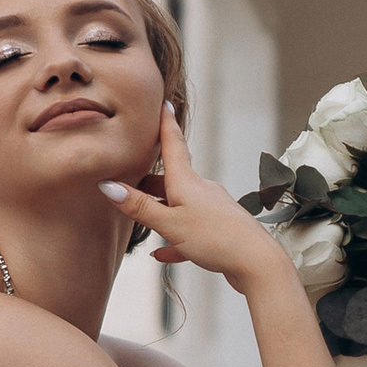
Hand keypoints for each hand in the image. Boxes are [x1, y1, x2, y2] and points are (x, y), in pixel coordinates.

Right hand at [103, 108, 284, 293]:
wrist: (257, 262)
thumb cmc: (215, 238)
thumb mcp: (170, 223)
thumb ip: (139, 207)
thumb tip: (108, 185)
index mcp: (188, 182)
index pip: (173, 144)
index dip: (166, 124)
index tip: (163, 103)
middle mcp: (201, 190)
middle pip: (172, 177)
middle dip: (150, 179)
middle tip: (132, 175)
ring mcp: (212, 209)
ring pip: (180, 204)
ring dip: (161, 210)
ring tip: (141, 219)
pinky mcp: (219, 230)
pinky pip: (191, 230)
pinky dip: (175, 238)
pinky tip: (162, 254)